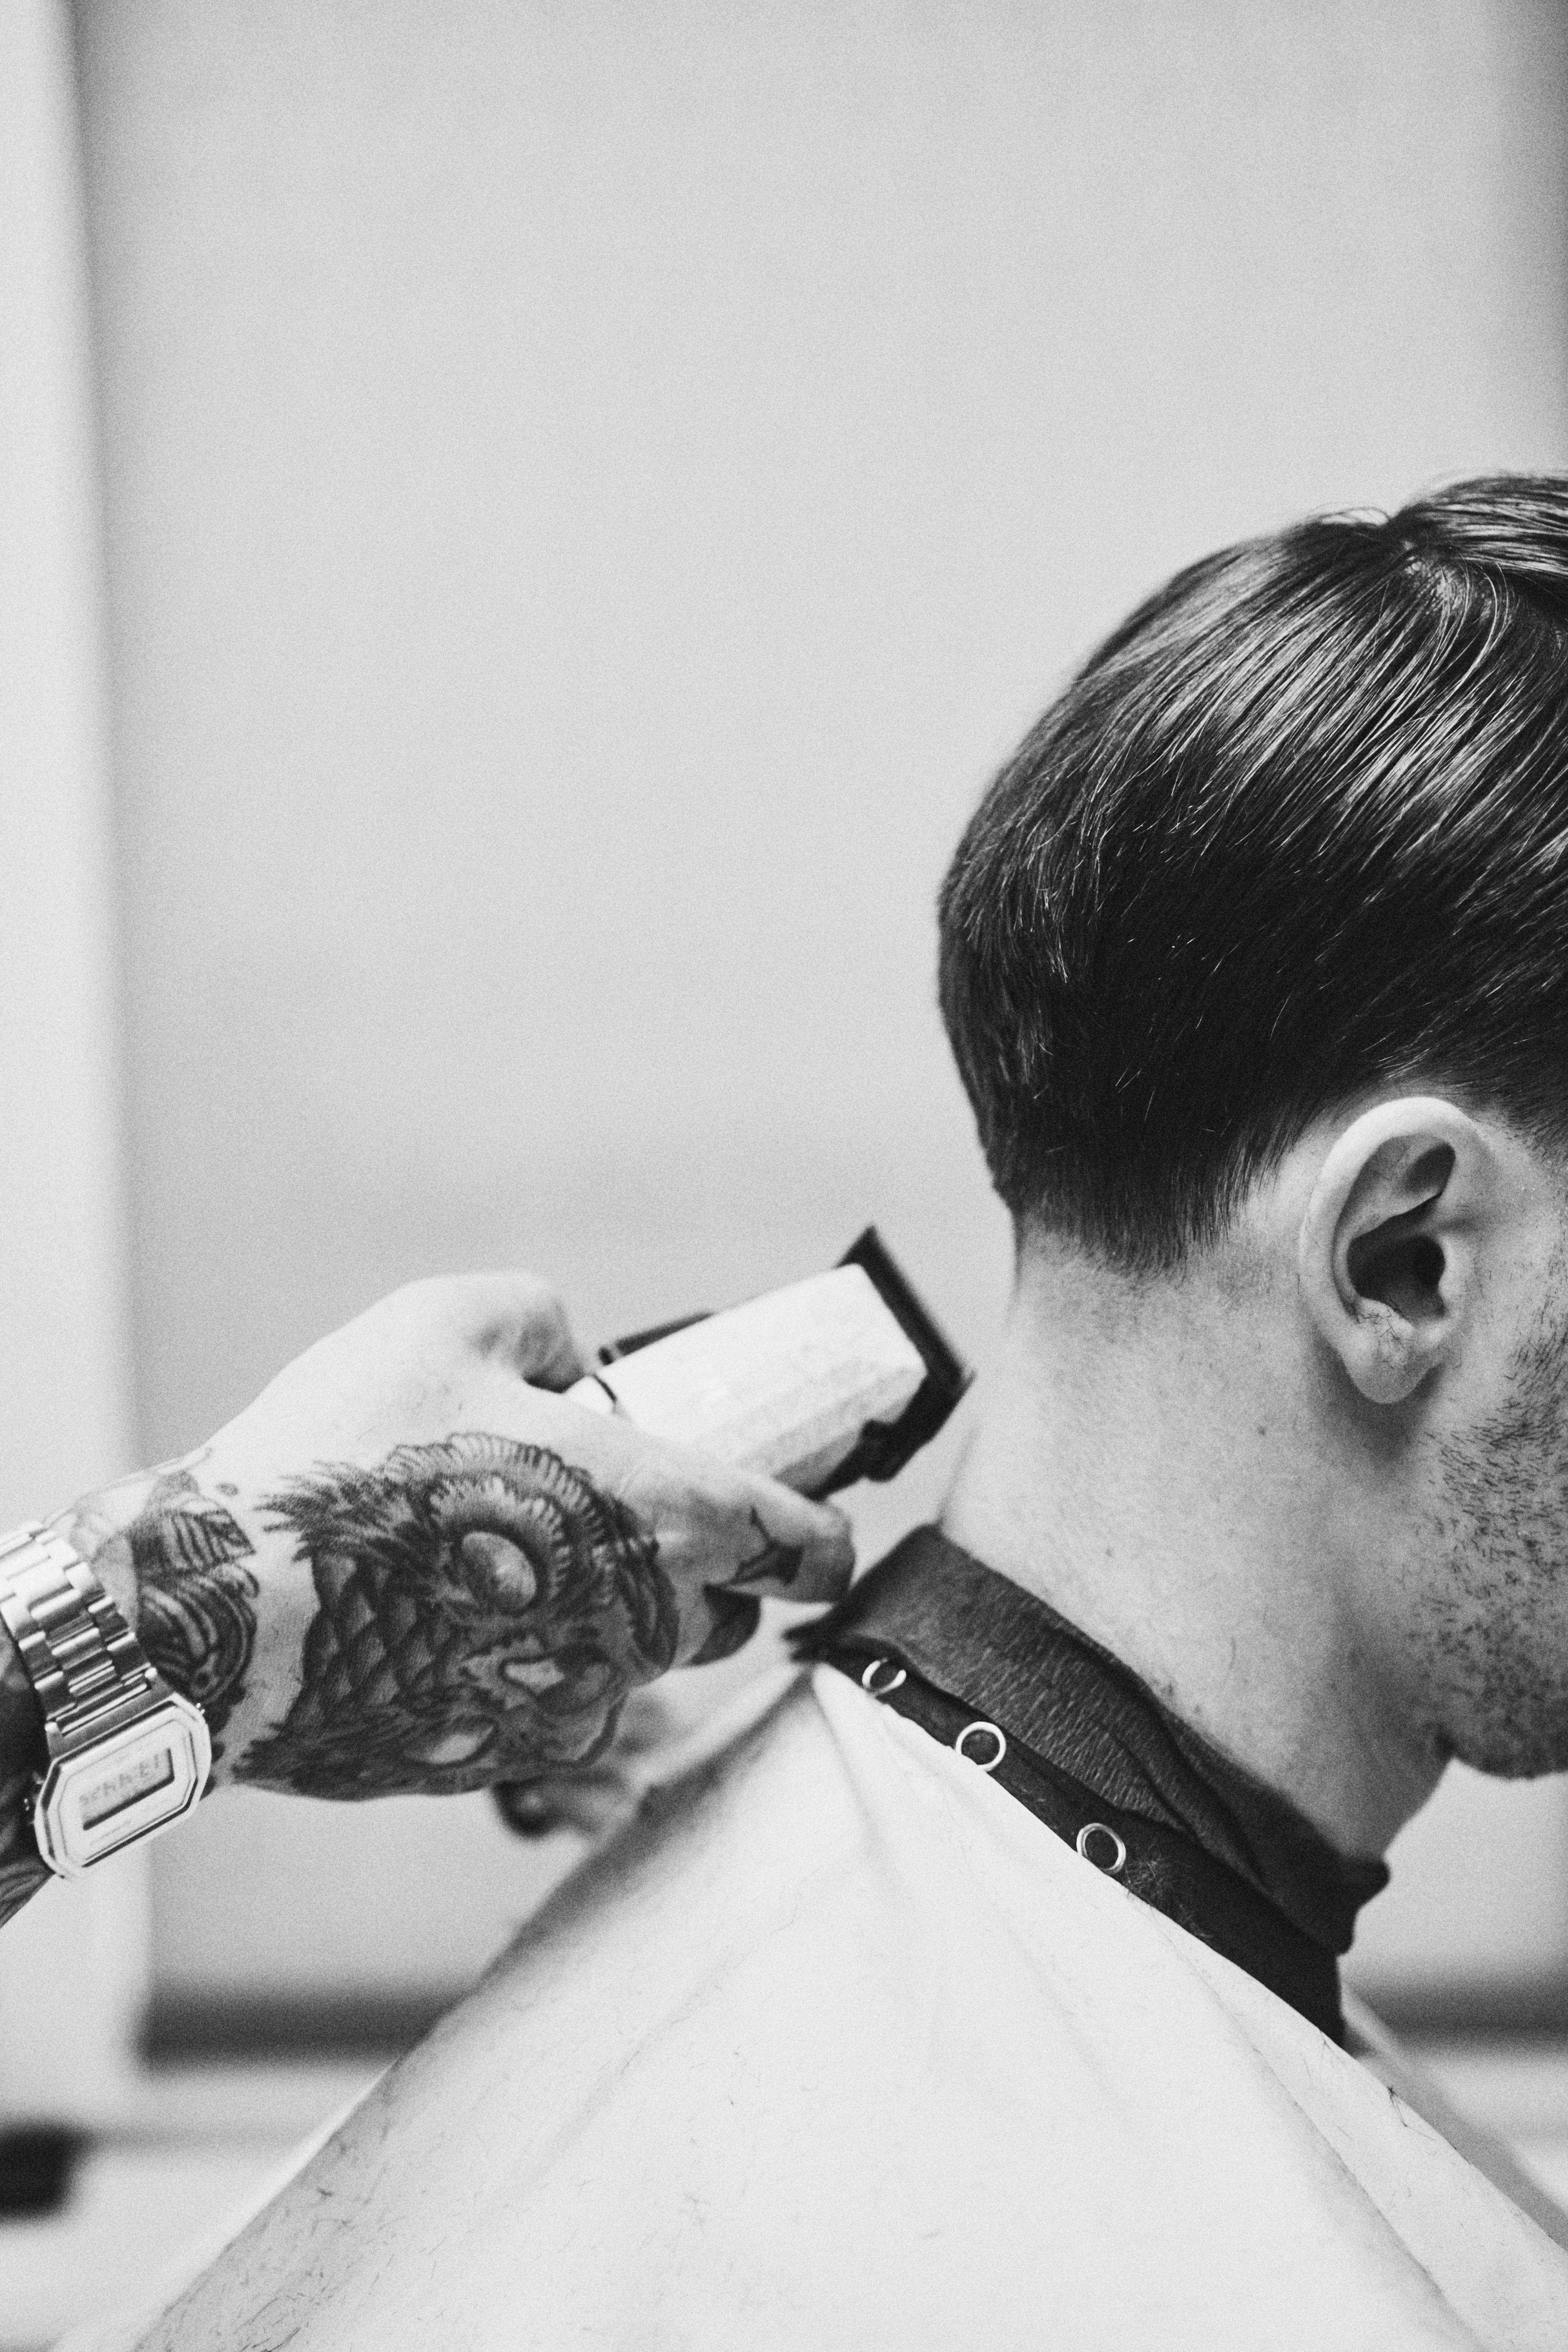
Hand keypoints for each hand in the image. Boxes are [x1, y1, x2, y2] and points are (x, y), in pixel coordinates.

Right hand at [47, 1274, 854, 1807]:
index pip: (807, 1550)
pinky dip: (511, 1672)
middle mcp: (638, 1627)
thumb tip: (569, 1362)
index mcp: (661, 1514)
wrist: (217, 1607)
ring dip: (594, 1625)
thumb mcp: (444, 1321)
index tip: (805, 1534)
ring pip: (628, 1670)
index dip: (817, 1539)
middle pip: (721, 1618)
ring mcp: (568, 1709)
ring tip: (491, 1569)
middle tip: (601, 1521)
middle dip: (691, 1576)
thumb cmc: (341, 1453)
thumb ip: (539, 1320)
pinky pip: (539, 1713)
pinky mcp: (495, 1761)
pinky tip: (431, 1625)